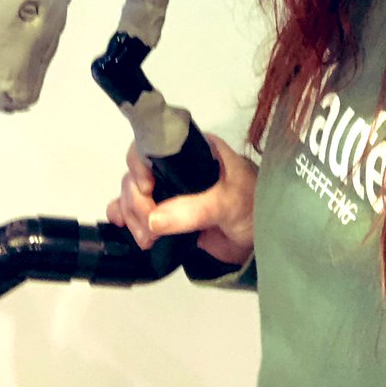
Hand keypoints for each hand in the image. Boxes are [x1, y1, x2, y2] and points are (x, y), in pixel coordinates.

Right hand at [106, 133, 256, 266]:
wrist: (261, 238)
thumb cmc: (251, 206)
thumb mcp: (227, 203)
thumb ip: (193, 210)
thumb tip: (153, 219)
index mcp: (192, 151)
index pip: (153, 147)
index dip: (141, 166)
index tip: (147, 191)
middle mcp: (175, 166)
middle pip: (137, 173)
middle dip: (136, 202)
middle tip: (149, 231)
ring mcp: (168, 191)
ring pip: (132, 193)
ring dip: (131, 216)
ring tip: (147, 240)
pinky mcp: (164, 214)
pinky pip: (136, 212)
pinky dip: (125, 218)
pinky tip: (124, 228)